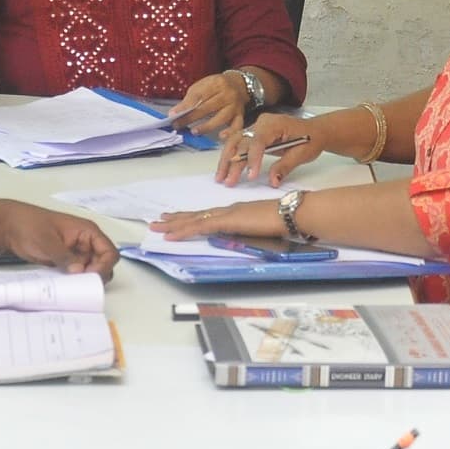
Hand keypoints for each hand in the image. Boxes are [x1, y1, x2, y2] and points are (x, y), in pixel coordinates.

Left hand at [0, 199, 118, 276]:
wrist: (7, 226)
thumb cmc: (28, 225)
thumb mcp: (46, 240)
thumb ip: (64, 256)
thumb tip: (79, 271)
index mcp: (87, 231)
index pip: (109, 252)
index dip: (104, 266)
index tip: (89, 276)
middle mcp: (85, 243)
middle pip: (103, 265)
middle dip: (95, 276)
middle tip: (80, 284)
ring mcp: (75, 254)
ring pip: (90, 272)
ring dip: (84, 280)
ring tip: (71, 286)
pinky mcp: (65, 262)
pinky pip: (76, 274)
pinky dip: (73, 281)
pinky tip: (65, 286)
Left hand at [151, 197, 284, 242]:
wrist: (293, 213)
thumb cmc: (286, 221)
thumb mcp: (265, 228)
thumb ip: (254, 231)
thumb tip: (250, 238)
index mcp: (237, 212)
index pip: (209, 215)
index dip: (192, 217)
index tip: (178, 219)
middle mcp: (229, 210)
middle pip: (197, 215)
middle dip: (176, 219)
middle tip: (158, 222)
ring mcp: (227, 214)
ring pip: (194, 220)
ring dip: (174, 225)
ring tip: (156, 227)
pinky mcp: (227, 221)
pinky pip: (199, 227)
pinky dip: (183, 231)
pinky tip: (171, 235)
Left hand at [168, 70, 249, 136]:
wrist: (239, 84)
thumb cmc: (217, 87)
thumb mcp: (203, 85)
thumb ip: (191, 98)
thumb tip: (177, 112)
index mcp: (216, 83)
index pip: (199, 95)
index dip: (185, 105)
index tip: (173, 114)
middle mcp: (227, 94)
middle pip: (208, 107)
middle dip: (191, 117)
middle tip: (178, 124)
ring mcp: (235, 106)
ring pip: (221, 117)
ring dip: (207, 126)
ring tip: (194, 131)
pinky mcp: (240, 115)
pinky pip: (237, 125)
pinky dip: (230, 132)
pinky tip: (221, 136)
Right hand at [217, 109, 353, 185]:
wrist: (316, 131)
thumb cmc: (311, 140)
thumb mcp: (302, 154)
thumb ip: (285, 166)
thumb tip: (272, 181)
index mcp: (274, 124)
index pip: (258, 141)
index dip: (253, 159)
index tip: (251, 176)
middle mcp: (261, 122)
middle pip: (242, 142)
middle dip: (233, 163)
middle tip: (228, 181)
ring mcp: (256, 127)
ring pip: (235, 141)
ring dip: (227, 160)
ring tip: (220, 177)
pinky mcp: (254, 133)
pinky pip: (238, 140)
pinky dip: (229, 150)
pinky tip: (220, 156)